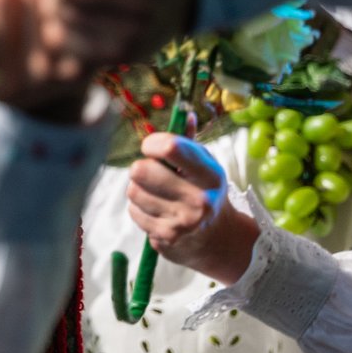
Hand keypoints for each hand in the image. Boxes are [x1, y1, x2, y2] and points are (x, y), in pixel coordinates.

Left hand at [126, 133, 257, 283]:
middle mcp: (198, 200)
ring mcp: (181, 221)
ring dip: (139, 189)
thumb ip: (189, 141)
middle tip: (152, 172)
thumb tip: (185, 112)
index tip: (152, 148)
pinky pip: (133, 211)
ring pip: (133, 191)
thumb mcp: (205, 166)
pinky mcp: (165, 237)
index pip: (170, 147)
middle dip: (142, 168)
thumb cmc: (206, 192)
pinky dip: (139, 208)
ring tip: (156, 192)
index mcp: (210, 176)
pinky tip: (156, 210)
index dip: (152, 143)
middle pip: (141, 170)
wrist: (218, 240)